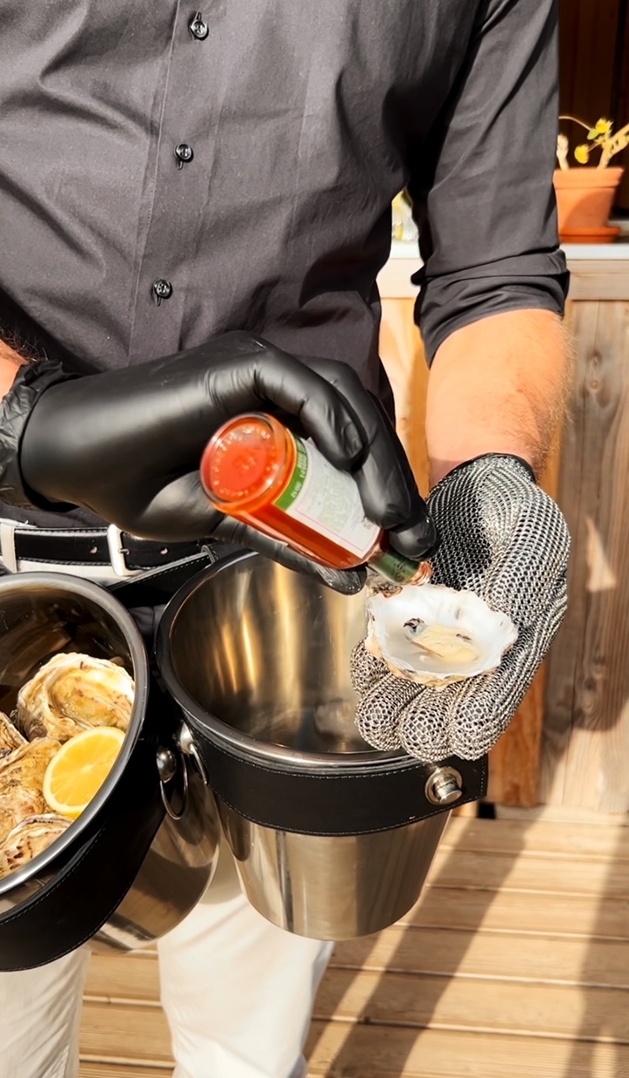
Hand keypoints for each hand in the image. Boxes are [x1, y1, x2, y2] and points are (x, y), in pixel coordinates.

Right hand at [17, 333, 436, 591]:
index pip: (352, 448)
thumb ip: (285, 539)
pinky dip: (330, 417)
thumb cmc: (142, 485)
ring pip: (340, 399)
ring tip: (389, 514)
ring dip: (372, 456)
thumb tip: (349, 575)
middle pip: (357, 424)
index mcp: (278, 424)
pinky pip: (298, 384)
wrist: (78, 463)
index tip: (409, 541)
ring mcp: (258, 374)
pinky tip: (349, 458)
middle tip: (411, 536)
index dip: (386, 489)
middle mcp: (276, 393)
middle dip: (392, 480)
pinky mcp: (236, 366)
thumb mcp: (229, 525)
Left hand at [350, 455, 569, 758]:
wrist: (474, 484)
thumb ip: (521, 582)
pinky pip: (383, 655)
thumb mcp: (530, 539)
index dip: (470, 723)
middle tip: (396, 721)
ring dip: (388, 703)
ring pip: (407, 692)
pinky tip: (368, 663)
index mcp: (513, 645)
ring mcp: (436, 638)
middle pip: (442, 712)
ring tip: (375, 706)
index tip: (448, 728)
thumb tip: (511, 620)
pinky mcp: (404, 620)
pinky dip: (373, 664)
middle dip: (417, 724)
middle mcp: (472, 652)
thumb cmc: (512, 513)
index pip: (493, 707)